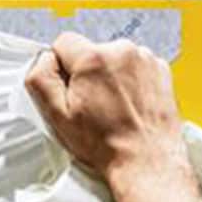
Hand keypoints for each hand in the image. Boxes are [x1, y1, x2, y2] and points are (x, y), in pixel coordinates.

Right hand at [25, 32, 187, 183]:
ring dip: (109, 77)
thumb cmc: (106, 143)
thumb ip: (40, 79)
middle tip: (90, 105)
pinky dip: (129, 81)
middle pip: (89, 50)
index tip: (69, 89)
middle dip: (86, 74)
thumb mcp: (57, 116)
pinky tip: (127, 104)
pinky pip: (134, 66)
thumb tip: (43, 60)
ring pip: (113, 58)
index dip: (60, 68)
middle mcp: (122, 51)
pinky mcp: (160, 69)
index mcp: (94, 59)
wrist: (146, 160)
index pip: (63, 42)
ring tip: (112, 108)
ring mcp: (145, 59)